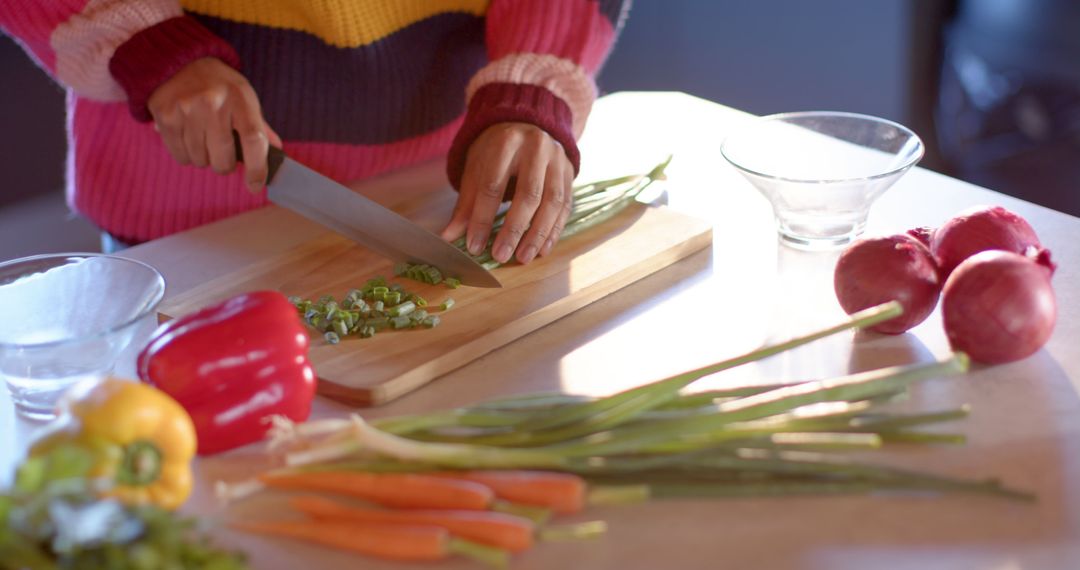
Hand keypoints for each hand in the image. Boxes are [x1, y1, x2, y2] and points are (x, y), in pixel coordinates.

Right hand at [147, 57, 280, 191]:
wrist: (179, 61)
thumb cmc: (219, 85)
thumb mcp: (244, 97)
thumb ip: (259, 127)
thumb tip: (276, 153)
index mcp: (240, 98)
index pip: (253, 140)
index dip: (257, 168)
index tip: (255, 185)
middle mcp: (213, 103)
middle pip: (223, 158)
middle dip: (225, 165)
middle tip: (224, 154)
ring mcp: (187, 109)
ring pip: (200, 160)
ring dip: (204, 158)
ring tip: (203, 138)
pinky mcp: (165, 115)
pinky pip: (180, 156)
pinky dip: (186, 155)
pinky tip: (188, 136)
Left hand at [441, 123, 573, 264]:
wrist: (528, 121)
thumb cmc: (497, 149)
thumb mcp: (476, 168)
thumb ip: (466, 204)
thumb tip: (449, 237)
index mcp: (506, 143)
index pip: (493, 186)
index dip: (482, 219)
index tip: (474, 246)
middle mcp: (536, 148)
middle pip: (528, 194)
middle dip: (513, 229)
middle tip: (501, 256)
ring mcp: (557, 160)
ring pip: (552, 202)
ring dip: (538, 235)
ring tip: (523, 258)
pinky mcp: (570, 172)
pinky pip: (565, 206)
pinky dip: (554, 230)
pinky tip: (542, 249)